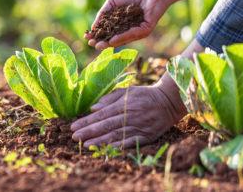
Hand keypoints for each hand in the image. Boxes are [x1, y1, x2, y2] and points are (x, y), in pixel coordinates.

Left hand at [70, 75, 185, 147]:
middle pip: (106, 126)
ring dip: (99, 141)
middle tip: (74, 137)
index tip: (74, 126)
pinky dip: (117, 147)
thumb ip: (110, 99)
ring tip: (85, 145)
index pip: (101, 115)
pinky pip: (129, 143)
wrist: (169, 101)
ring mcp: (138, 127)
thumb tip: (93, 108)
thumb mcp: (127, 91)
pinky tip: (106, 150)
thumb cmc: (144, 95)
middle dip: (89, 132)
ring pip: (116, 136)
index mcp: (124, 104)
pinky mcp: (146, 136)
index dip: (86, 121)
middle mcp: (130, 116)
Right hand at [85, 0, 232, 49]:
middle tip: (91, 44)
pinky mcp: (146, 28)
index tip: (86, 37)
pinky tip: (112, 40)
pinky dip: (122, 38)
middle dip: (101, 42)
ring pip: (122, 39)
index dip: (96, 34)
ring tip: (99, 46)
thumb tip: (93, 27)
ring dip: (109, 43)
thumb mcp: (113, 2)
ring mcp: (137, 30)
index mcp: (121, 22)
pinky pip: (132, 35)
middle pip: (113, 38)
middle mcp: (129, 28)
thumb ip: (103, 13)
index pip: (107, 31)